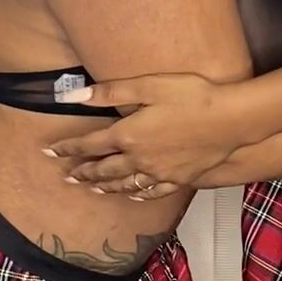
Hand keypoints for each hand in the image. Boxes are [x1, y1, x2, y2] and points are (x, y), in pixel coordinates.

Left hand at [47, 72, 242, 192]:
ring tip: (90, 187)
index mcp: (127, 134)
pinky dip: (137, 195)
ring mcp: (159, 173)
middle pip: (102, 168)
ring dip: (103, 185)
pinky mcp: (179, 179)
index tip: (49, 150)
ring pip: (123, 184)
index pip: (88, 144)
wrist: (232, 120)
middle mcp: (138, 159)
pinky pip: (152, 192)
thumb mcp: (148, 85)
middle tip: (66, 175)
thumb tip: (71, 96)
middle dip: (81, 171)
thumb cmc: (192, 95)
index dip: (67, 148)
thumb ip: (109, 92)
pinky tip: (131, 195)